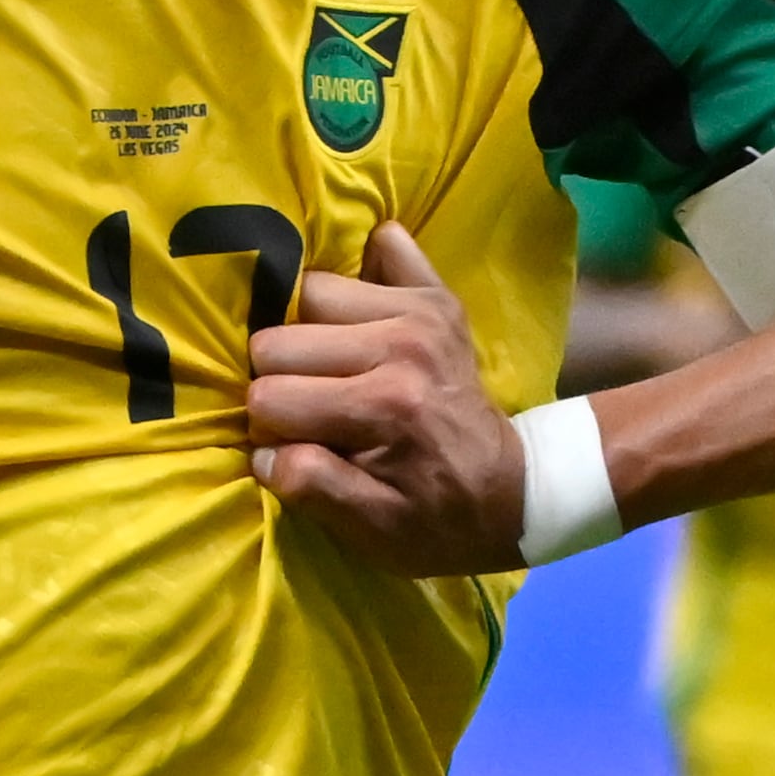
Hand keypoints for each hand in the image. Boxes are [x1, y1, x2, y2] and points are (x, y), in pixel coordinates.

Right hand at [244, 223, 531, 573]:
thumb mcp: (374, 530)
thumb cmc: (436, 518)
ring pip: (311, 290)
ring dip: (310, 330)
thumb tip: (263, 452)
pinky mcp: (438, 295)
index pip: (271, 396)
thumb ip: (316, 487)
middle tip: (313, 408)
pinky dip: (368, 271)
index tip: (295, 445)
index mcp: (385, 405)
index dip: (270, 427)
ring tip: (334, 367)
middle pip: (280, 337)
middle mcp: (403, 344)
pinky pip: (386, 245)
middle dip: (281, 378)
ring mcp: (423, 311)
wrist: (511, 492)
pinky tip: (363, 314)